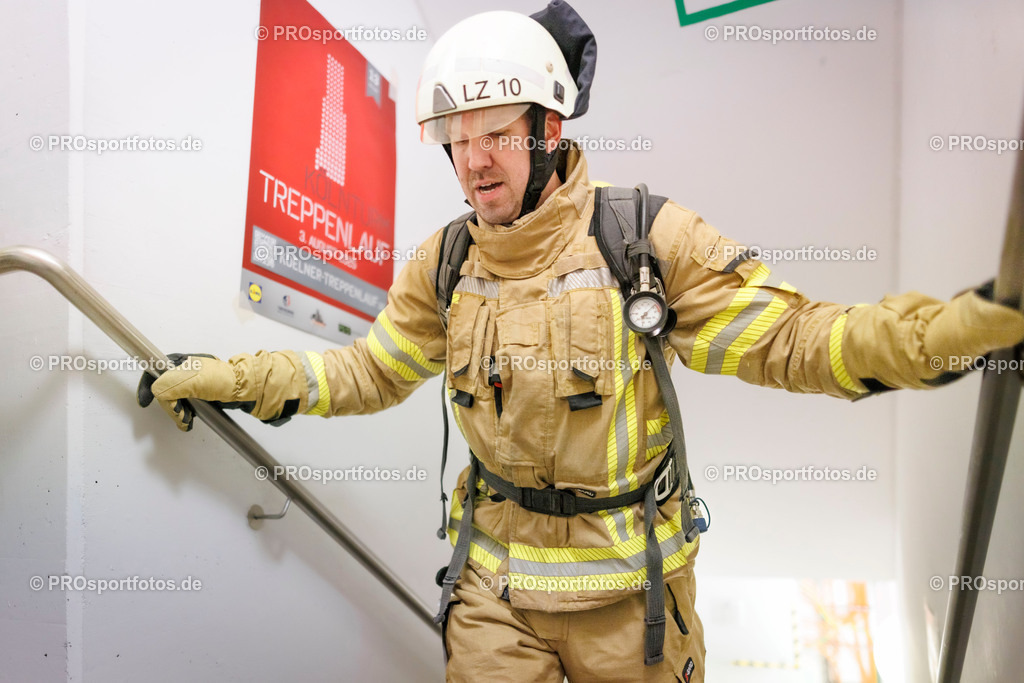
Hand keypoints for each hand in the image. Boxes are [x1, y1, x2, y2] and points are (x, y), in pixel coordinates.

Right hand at [137, 351, 309, 430]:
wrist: (266, 391)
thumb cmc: (239, 383)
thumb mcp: (202, 381)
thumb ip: (174, 384)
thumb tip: (158, 393)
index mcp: (191, 362)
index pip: (160, 368)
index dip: (148, 384)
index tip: (144, 402)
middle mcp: (196, 370)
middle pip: (167, 385)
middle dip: (167, 403)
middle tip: (178, 416)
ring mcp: (205, 383)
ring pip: (179, 398)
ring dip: (178, 411)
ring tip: (186, 421)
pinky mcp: (214, 396)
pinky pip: (191, 404)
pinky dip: (187, 414)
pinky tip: (192, 420)